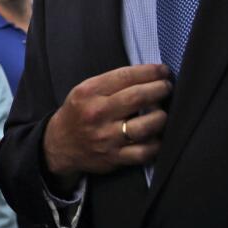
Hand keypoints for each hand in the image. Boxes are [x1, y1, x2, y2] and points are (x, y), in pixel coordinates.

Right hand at [43, 64, 171, 188]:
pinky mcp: (114, 157)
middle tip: (167, 87)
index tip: (162, 70)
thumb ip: (112, 83)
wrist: (60, 144)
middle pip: (137, 97)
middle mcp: (97, 114)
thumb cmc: (78, 113)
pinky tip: (157, 135)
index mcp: (89, 92)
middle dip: (160, 89)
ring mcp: (106, 137)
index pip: (125, 76)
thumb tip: (147, 75)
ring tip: (162, 112)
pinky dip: (157, 143)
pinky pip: (145, 152)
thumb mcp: (85, 90)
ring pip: (146, 126)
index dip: (150, 71)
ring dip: (161, 116)